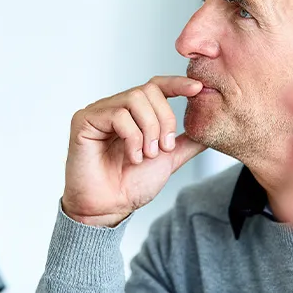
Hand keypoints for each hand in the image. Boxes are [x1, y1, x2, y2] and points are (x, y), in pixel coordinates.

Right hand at [63, 76, 205, 226]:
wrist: (109, 208)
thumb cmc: (131, 185)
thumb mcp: (168, 159)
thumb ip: (186, 142)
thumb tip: (208, 130)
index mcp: (135, 113)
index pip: (157, 86)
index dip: (177, 84)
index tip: (198, 89)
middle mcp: (116, 107)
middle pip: (149, 90)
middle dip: (164, 119)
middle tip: (164, 148)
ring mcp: (99, 111)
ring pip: (135, 99)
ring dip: (149, 130)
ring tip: (146, 155)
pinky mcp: (84, 120)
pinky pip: (117, 114)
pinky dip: (132, 137)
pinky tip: (133, 157)